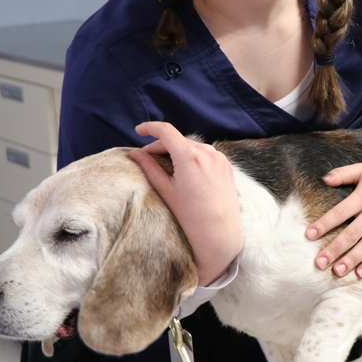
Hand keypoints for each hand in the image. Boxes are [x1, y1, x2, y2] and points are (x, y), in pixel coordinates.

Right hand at [128, 122, 241, 286]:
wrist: (220, 234)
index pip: (166, 131)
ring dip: (177, 151)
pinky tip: (186, 173)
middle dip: (161, 145)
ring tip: (167, 167)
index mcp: (190, 156)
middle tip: (148, 158)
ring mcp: (220, 158)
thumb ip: (149, 167)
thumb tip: (134, 153)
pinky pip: (205, 155)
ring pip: (192, 146)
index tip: (139, 130)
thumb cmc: (191, 216)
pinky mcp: (227, 165)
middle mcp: (207, 152)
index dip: (150, 128)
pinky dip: (192, 157)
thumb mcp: (165, 190)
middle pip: (178, 139)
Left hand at [306, 156, 361, 277]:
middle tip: (319, 263)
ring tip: (337, 272)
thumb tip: (323, 179)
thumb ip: (343, 174)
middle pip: (351, 234)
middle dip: (334, 249)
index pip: (339, 213)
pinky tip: (361, 273)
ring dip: (351, 260)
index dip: (324, 225)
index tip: (309, 236)